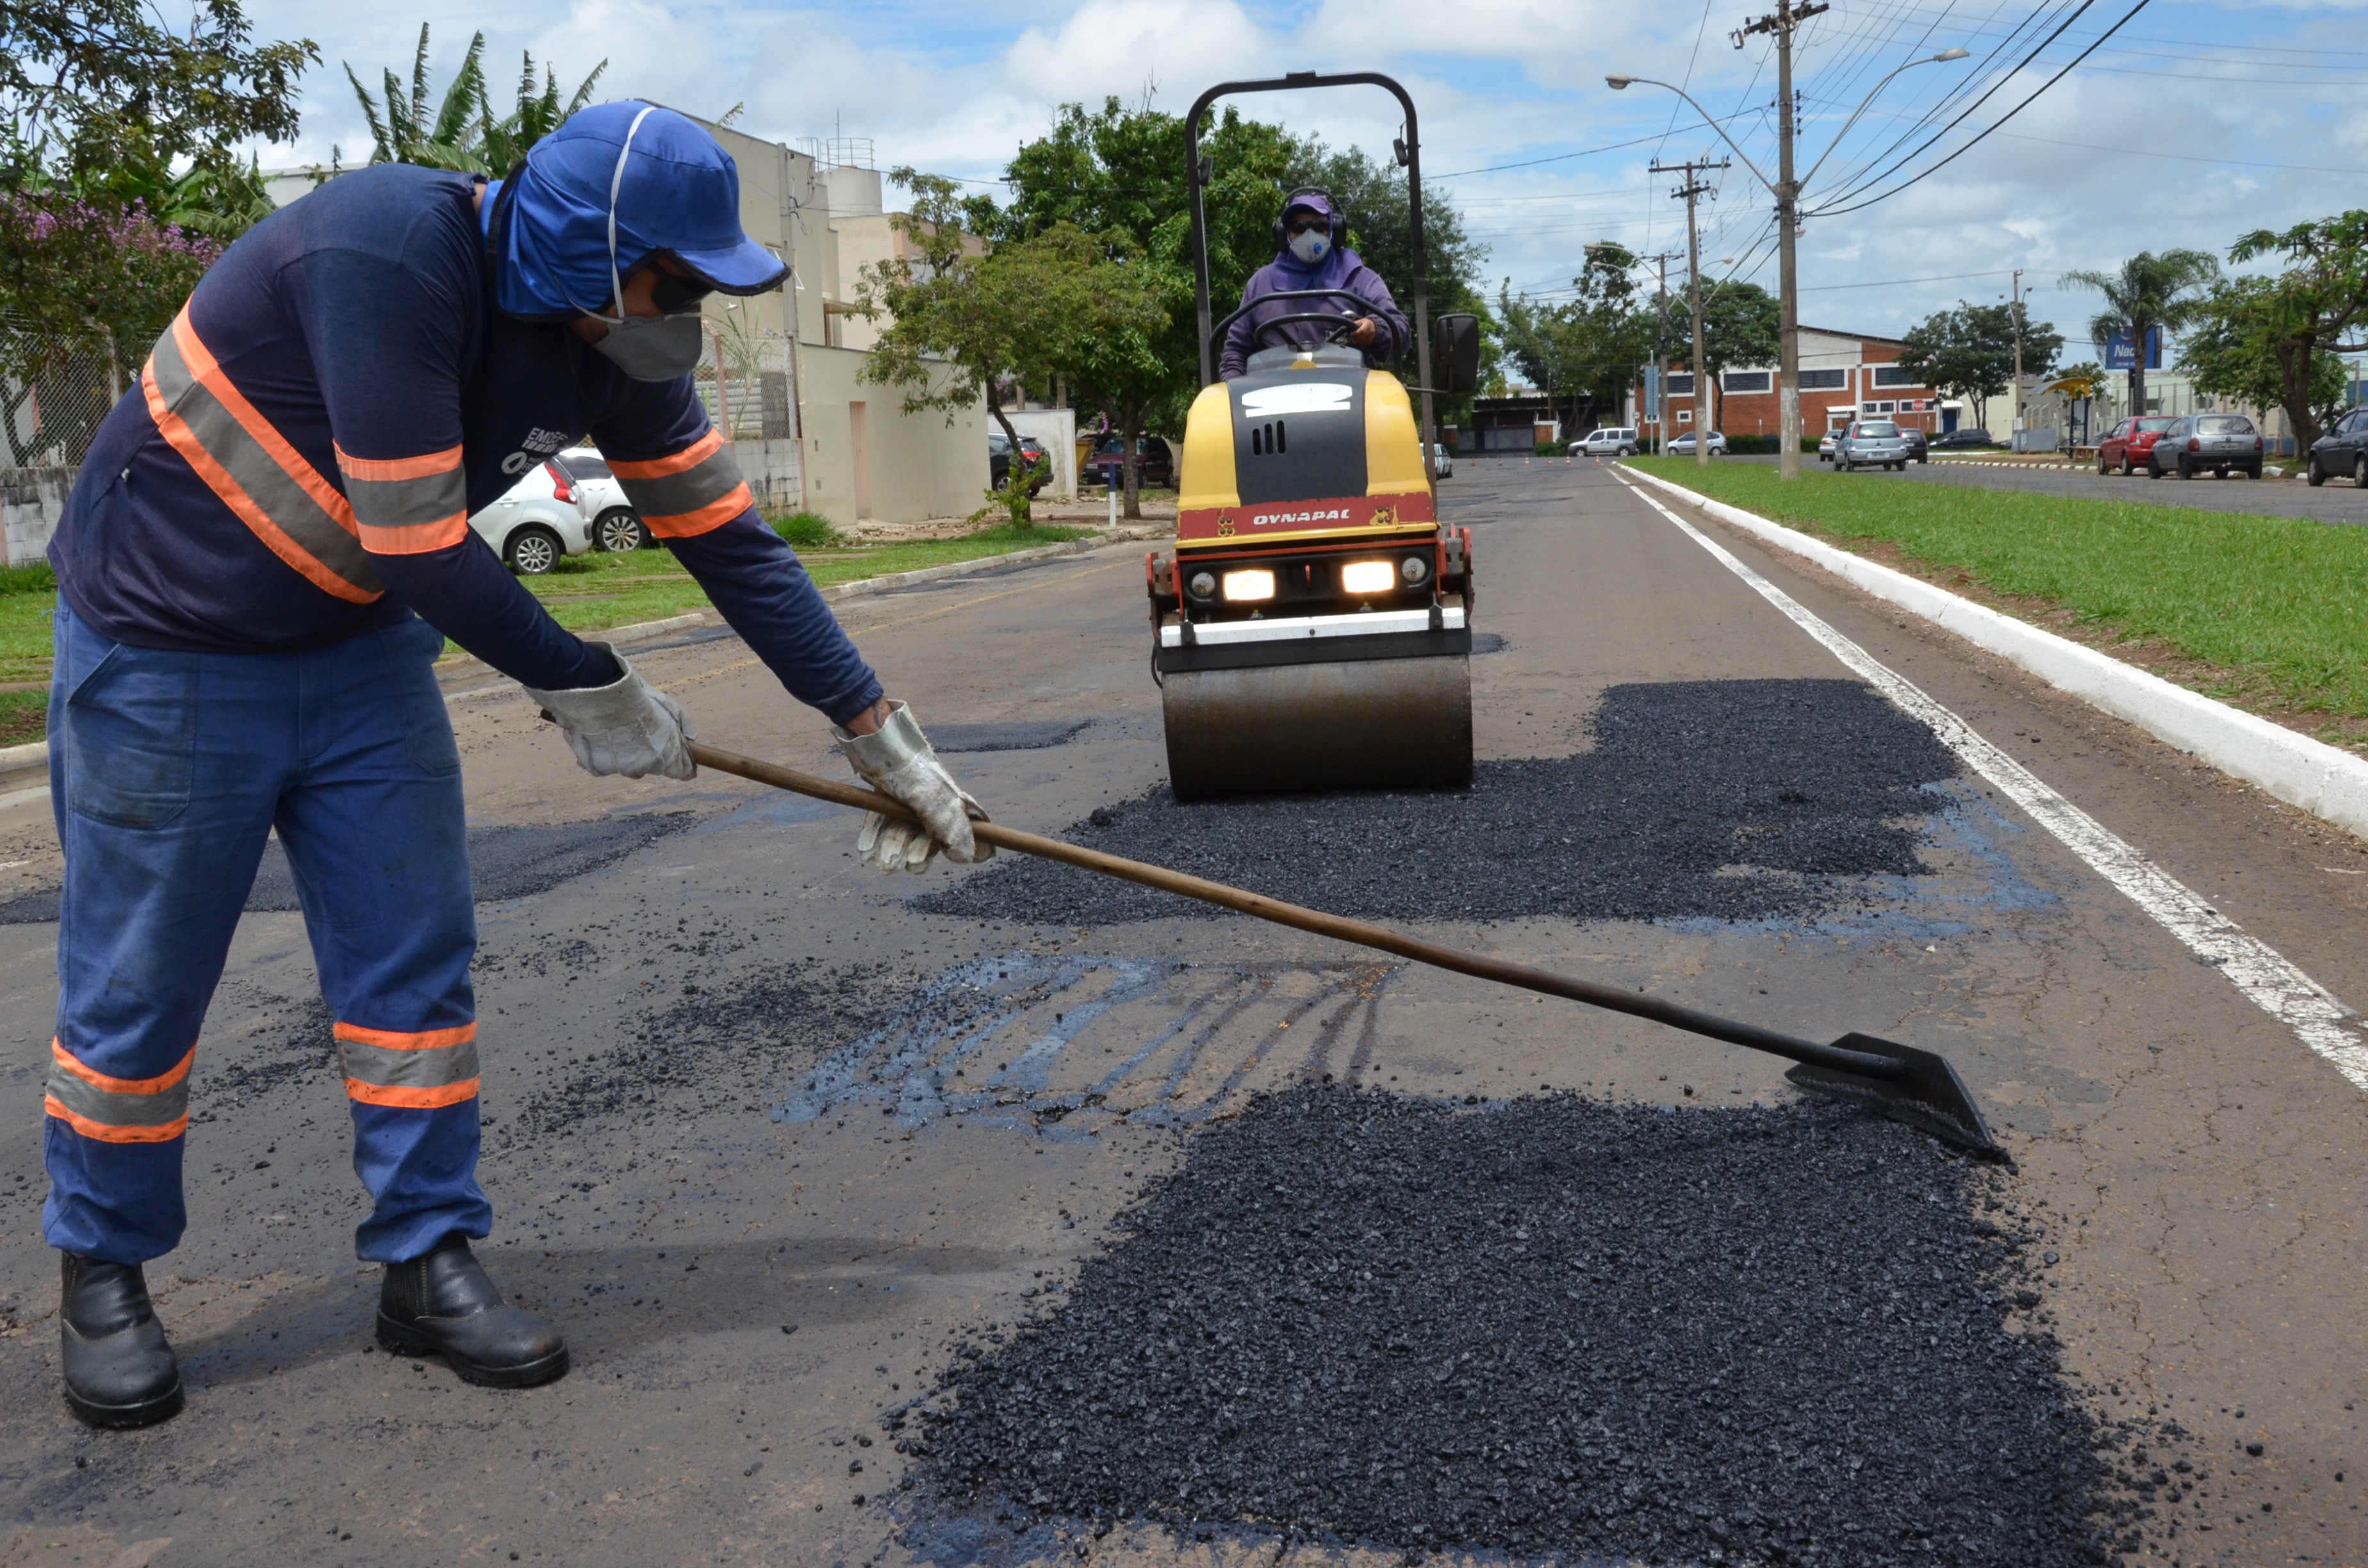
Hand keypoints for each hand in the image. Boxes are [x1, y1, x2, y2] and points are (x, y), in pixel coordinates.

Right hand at [525, 643, 695, 779]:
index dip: (682, 764)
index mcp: (664, 756)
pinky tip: (601, 735)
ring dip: (626, 753)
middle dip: (651, 754)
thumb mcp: (669, 706)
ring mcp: (619, 768)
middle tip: (640, 731)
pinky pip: (604, 763)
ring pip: (628, 766)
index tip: (681, 756)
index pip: (682, 772)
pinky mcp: (597, 766)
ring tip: (619, 729)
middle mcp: (643, 767)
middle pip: (652, 768)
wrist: (597, 693)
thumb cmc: (635, 697)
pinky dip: (603, 753)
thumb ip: (683, 725)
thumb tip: (692, 738)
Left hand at [835, 701, 994, 874]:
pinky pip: (880, 824)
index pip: (956, 832)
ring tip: (882, 861)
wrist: (877, 743)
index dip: (948, 848)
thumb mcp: (932, 801)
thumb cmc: (910, 771)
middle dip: (912, 852)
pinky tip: (866, 852)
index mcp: (947, 803)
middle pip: (923, 837)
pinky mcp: (884, 799)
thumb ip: (948, 828)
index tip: (933, 863)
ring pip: (900, 833)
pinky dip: (874, 837)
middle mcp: (928, 804)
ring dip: (891, 848)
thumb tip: (964, 858)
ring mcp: (905, 802)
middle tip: (901, 863)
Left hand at [1349, 316, 1378, 346]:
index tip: (1351, 333)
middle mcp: (1371, 331)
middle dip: (1355, 337)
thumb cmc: (1364, 323)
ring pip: (1362, 341)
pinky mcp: (1370, 341)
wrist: (1372, 326)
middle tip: (1351, 336)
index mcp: (1368, 324)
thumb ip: (1355, 324)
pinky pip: (1363, 343)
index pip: (1361, 331)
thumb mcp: (1360, 321)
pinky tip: (1355, 340)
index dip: (1355, 333)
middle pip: (1361, 337)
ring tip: (1352, 338)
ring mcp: (1371, 337)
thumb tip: (1351, 327)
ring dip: (1356, 340)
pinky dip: (1358, 342)